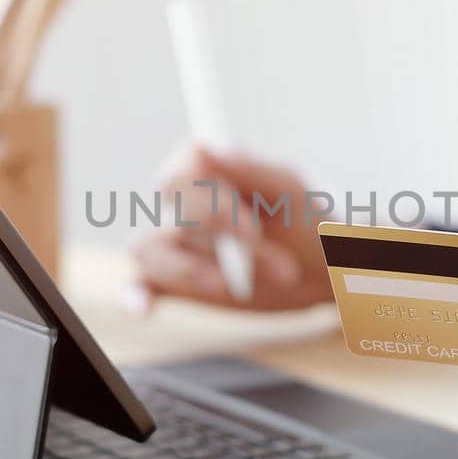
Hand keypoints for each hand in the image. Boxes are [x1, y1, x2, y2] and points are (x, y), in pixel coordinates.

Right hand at [129, 146, 333, 311]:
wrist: (322, 270)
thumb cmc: (306, 219)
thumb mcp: (289, 191)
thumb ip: (249, 168)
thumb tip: (207, 147)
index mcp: (206, 168)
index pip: (180, 176)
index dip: (211, 206)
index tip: (251, 233)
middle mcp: (182, 202)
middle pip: (174, 215)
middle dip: (224, 243)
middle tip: (282, 269)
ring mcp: (176, 242)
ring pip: (148, 249)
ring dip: (187, 271)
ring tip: (229, 287)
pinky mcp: (175, 281)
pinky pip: (138, 286)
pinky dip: (134, 297)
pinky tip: (143, 311)